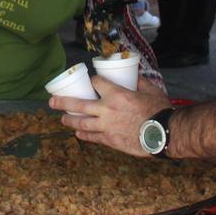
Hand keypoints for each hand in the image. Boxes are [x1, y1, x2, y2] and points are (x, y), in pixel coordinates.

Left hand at [48, 75, 170, 157]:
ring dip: (69, 120)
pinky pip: (92, 137)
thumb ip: (139, 81)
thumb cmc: (159, 110)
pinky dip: (84, 135)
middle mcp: (107, 109)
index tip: (92, 82)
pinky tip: (78, 133)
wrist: (164, 134)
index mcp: (116, 94)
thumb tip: (134, 74)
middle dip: (62, 102)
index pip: (96, 83)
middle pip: (78, 104)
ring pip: (81, 123)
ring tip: (62, 119)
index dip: (93, 81)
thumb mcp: (150, 90)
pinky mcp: (110, 140)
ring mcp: (106, 126)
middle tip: (51, 101)